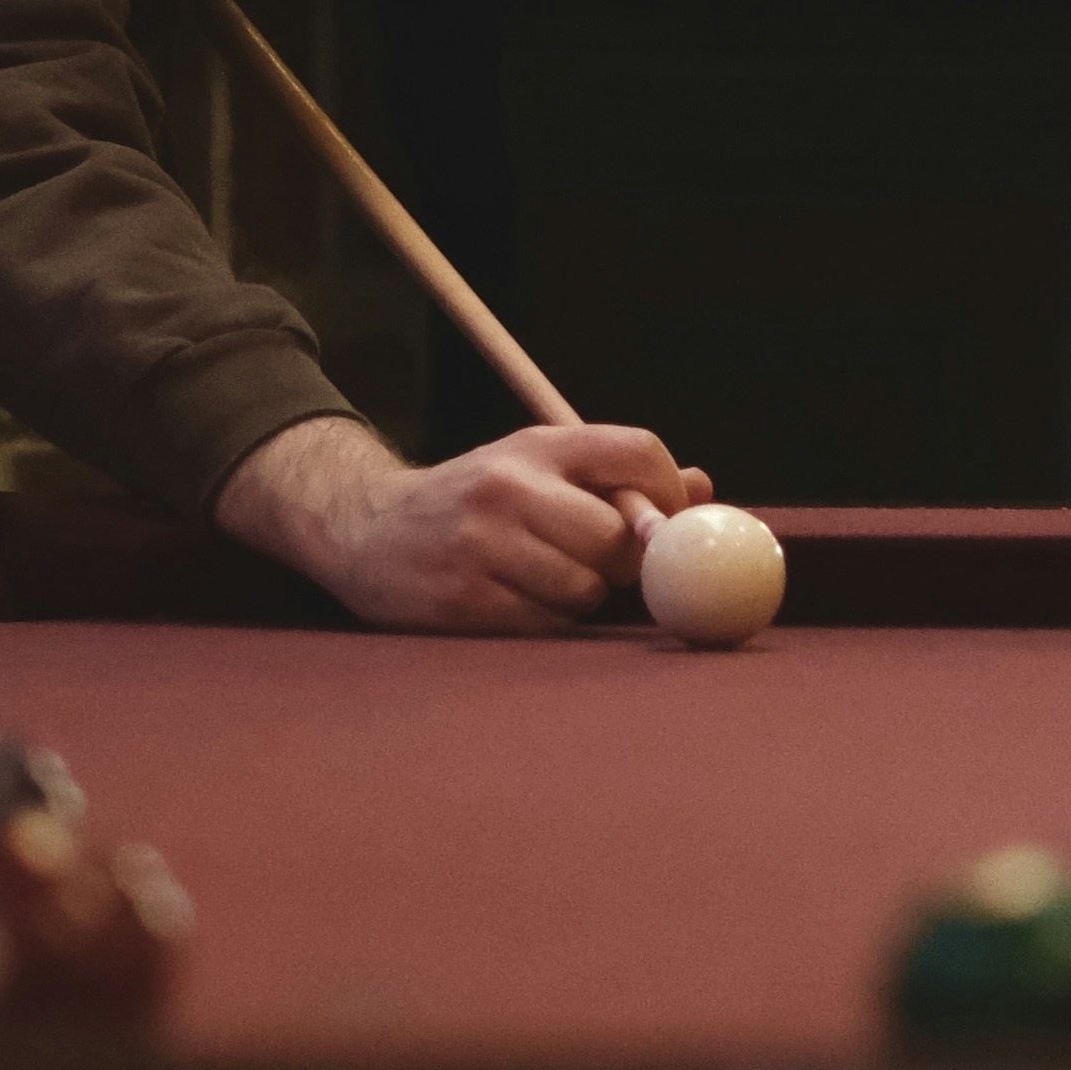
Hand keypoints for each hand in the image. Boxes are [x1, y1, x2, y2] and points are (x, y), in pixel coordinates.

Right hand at [218, 417, 713, 632]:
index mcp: (536, 445)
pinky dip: (547, 622)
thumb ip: (617, 477)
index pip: (638, 451)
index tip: (665, 522)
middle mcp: (507, 486)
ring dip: (583, 596)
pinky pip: (545, 625)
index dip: (670, 493)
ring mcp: (480, 545)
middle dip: (624, 559)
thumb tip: (706, 490)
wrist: (364, 529)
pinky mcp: (462, 602)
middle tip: (601, 563)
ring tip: (546, 579)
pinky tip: (516, 601)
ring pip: (585, 589)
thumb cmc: (475, 501)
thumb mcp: (537, 467)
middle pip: (616, 533)